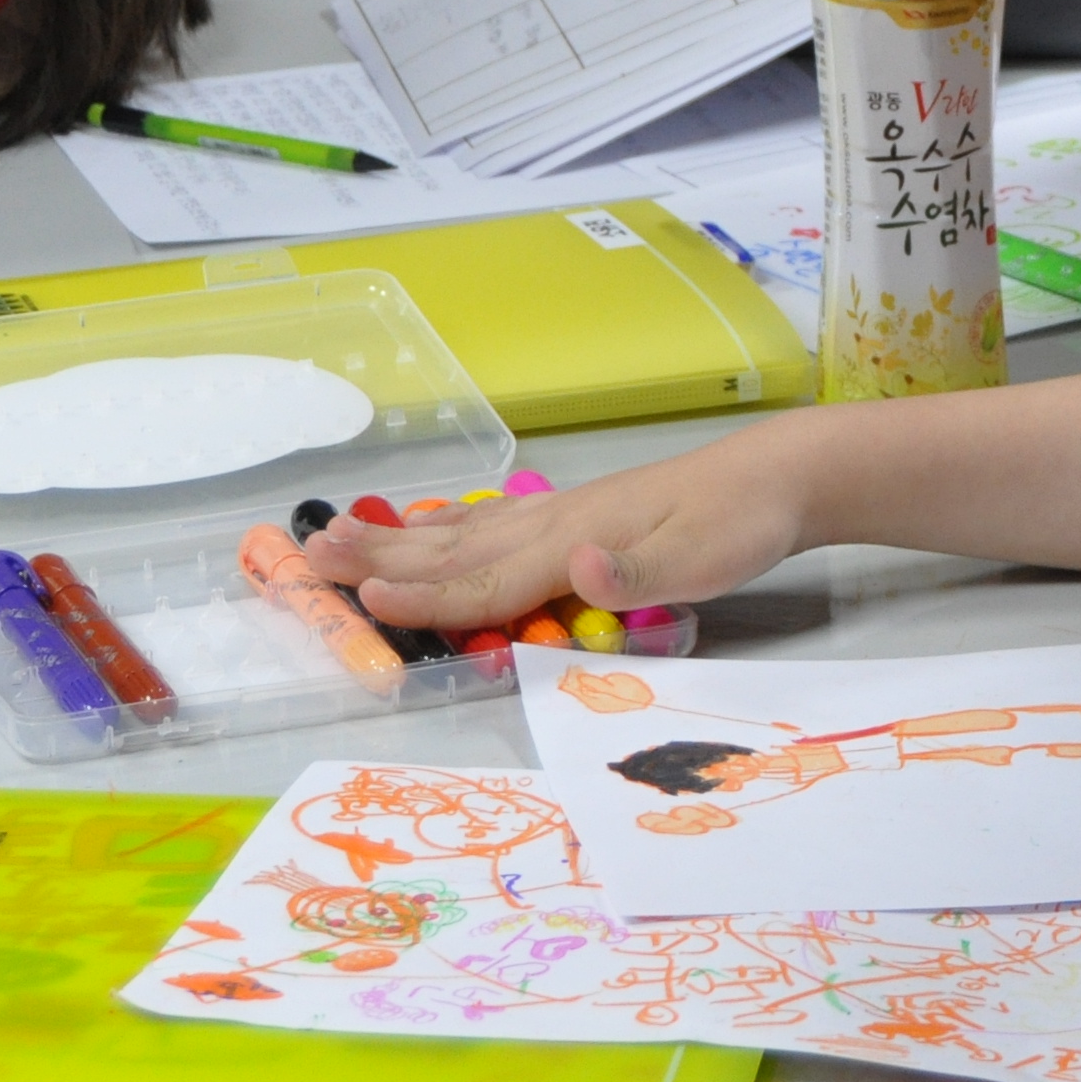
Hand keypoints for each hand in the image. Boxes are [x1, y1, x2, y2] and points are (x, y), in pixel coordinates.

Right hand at [297, 439, 804, 632]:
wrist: (776, 476)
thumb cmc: (738, 524)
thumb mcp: (702, 559)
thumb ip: (633, 571)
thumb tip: (576, 567)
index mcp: (572, 540)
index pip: (484, 582)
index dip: (422, 600)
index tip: (361, 604)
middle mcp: (552, 523)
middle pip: (451, 551)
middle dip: (377, 562)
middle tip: (304, 560)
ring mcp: (559, 513)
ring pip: (461, 533)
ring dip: (396, 542)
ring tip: (335, 537)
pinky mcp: (575, 513)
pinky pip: (488, 524)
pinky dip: (444, 527)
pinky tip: (425, 528)